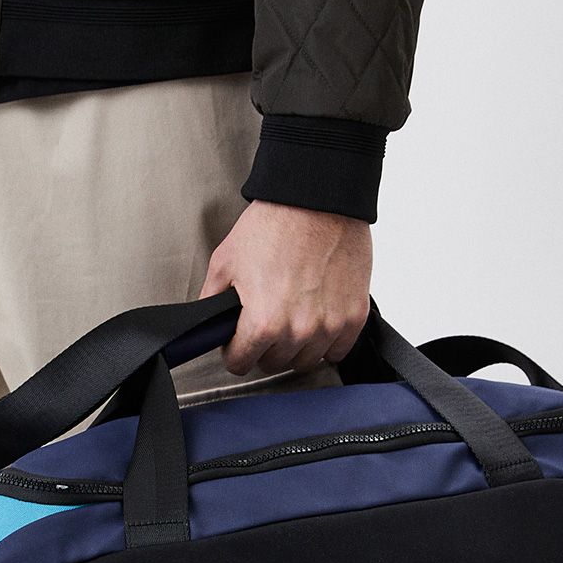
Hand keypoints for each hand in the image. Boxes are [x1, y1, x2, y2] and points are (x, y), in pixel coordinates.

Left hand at [202, 201, 371, 376]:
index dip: (234, 350)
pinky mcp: (354, 316)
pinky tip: (316, 319)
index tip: (238, 339)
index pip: (240, 364)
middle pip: (273, 364)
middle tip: (264, 320)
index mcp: (263, 322)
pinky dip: (326, 341)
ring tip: (290, 316)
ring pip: (305, 361)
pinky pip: (337, 351)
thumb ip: (211, 300)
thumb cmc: (274, 223)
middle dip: (264, 347)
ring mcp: (329, 326)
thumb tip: (207, 324)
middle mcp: (298, 330)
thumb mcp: (225, 261)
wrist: (317, 197)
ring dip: (295, 346)